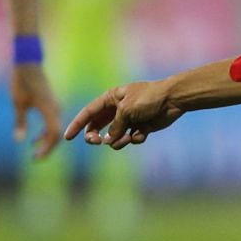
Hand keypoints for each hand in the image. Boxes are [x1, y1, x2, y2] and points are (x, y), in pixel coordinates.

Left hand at [11, 63, 60, 160]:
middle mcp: (56, 109)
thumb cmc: (21, 82)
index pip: (53, 134)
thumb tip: (19, 141)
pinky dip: (46, 133)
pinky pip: (53, 123)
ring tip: (35, 152)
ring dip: (46, 142)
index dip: (46, 148)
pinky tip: (34, 139)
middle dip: (47, 149)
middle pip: (56, 135)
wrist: (29, 64)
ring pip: (55, 130)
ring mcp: (55, 107)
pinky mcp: (52, 106)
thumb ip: (20, 122)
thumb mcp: (18, 102)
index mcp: (49, 108)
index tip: (36, 158)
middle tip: (36, 159)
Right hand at [63, 79, 183, 148]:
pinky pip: (130, 139)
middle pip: (98, 127)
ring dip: (118, 141)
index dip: (77, 125)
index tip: (67, 137)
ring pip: (114, 137)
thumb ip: (115, 127)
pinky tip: (143, 132)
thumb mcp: (126, 110)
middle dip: (96, 137)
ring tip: (128, 138)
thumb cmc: (148, 99)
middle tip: (98, 142)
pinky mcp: (140, 128)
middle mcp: (117, 110)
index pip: (88, 113)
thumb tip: (109, 141)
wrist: (173, 100)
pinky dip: (135, 138)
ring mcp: (128, 120)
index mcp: (110, 99)